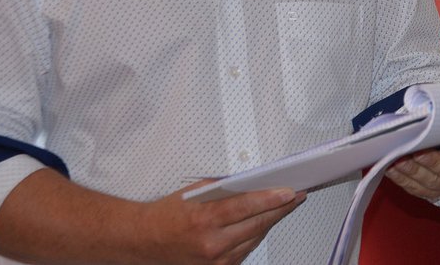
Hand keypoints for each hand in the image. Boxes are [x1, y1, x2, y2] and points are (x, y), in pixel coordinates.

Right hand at [0, 168, 305, 264]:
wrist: (142, 242)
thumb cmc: (165, 215)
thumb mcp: (194, 192)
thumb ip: (223, 189)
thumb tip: (252, 183)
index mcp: (204, 219)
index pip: (247, 207)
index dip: (273, 198)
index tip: (291, 191)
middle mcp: (211, 244)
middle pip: (257, 224)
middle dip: (280, 209)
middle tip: (296, 195)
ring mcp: (215, 261)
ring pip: (254, 240)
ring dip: (271, 222)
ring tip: (286, 206)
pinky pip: (244, 252)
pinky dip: (255, 237)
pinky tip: (265, 224)